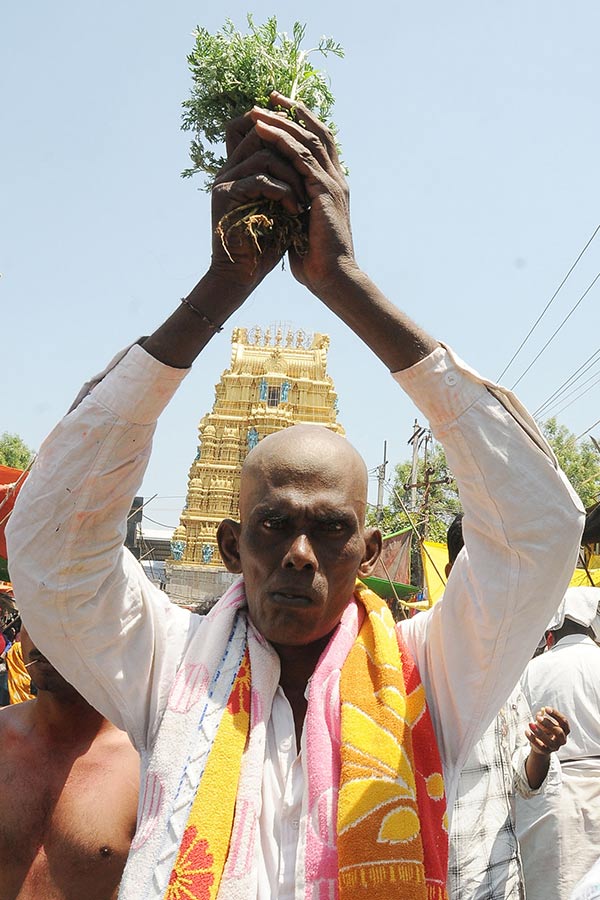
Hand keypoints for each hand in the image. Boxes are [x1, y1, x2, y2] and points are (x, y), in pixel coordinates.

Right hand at [209, 111, 304, 292]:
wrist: (244, 276)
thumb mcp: (283, 206)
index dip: (286, 131)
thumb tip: (313, 157)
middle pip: (261, 134)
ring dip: (292, 177)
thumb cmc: (267, 245)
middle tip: (311, 178)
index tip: (309, 153)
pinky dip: (283, 192)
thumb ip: (289, 179)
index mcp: (242, 168)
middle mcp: (231, 169)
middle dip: (292, 151)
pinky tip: (293, 210)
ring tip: (303, 201)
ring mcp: (225, 180)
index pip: (261, 131)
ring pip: (265, 155)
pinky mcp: (224, 195)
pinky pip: (260, 178)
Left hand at [223, 92, 356, 297]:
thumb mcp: (302, 228)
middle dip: (294, 112)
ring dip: (283, 122)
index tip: (279, 111)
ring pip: (308, 140)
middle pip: (317, 133)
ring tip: (260, 109)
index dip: (301, 125)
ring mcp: (333, 184)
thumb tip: (277, 206)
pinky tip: (265, 132)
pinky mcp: (324, 192)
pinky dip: (282, 142)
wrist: (333, 278)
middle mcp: (337, 180)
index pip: (320, 146)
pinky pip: (302, 158)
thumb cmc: (316, 262)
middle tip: (271, 96)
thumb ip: (294, 210)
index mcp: (332, 187)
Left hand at [526, 706, 569, 755]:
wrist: (541, 744)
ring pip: (549, 741)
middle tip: (538, 717)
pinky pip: (540, 746)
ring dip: (539, 732)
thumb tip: (541, 712)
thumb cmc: (544, 730)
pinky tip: (527, 731)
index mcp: (565, 730)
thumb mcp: (544, 722)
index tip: (546, 708)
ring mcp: (555, 747)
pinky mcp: (547, 751)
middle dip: (548, 724)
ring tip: (530, 724)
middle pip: (558, 732)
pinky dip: (532, 738)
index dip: (555, 714)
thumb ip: (543, 716)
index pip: (563, 721)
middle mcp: (562, 739)